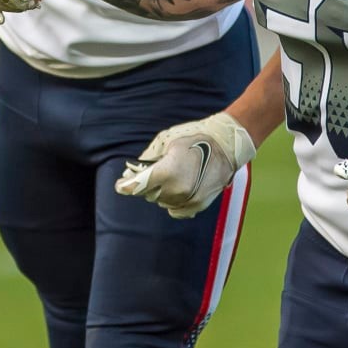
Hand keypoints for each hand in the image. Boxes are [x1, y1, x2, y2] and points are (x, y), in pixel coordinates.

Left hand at [116, 112, 256, 218]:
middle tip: (153, 171)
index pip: (136, 187)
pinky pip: (175, 210)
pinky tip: (178, 188)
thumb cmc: (194, 137)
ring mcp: (188, 200)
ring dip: (161, 191)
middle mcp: (176, 190)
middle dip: (146, 184)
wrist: (226, 145)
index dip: (125, 185)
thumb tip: (131, 173)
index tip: (121, 183)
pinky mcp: (198, 206)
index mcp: (166, 172)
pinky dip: (172, 201)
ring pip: (161, 202)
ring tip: (172, 175)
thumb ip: (147, 159)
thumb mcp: (166, 140)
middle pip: (148, 194)